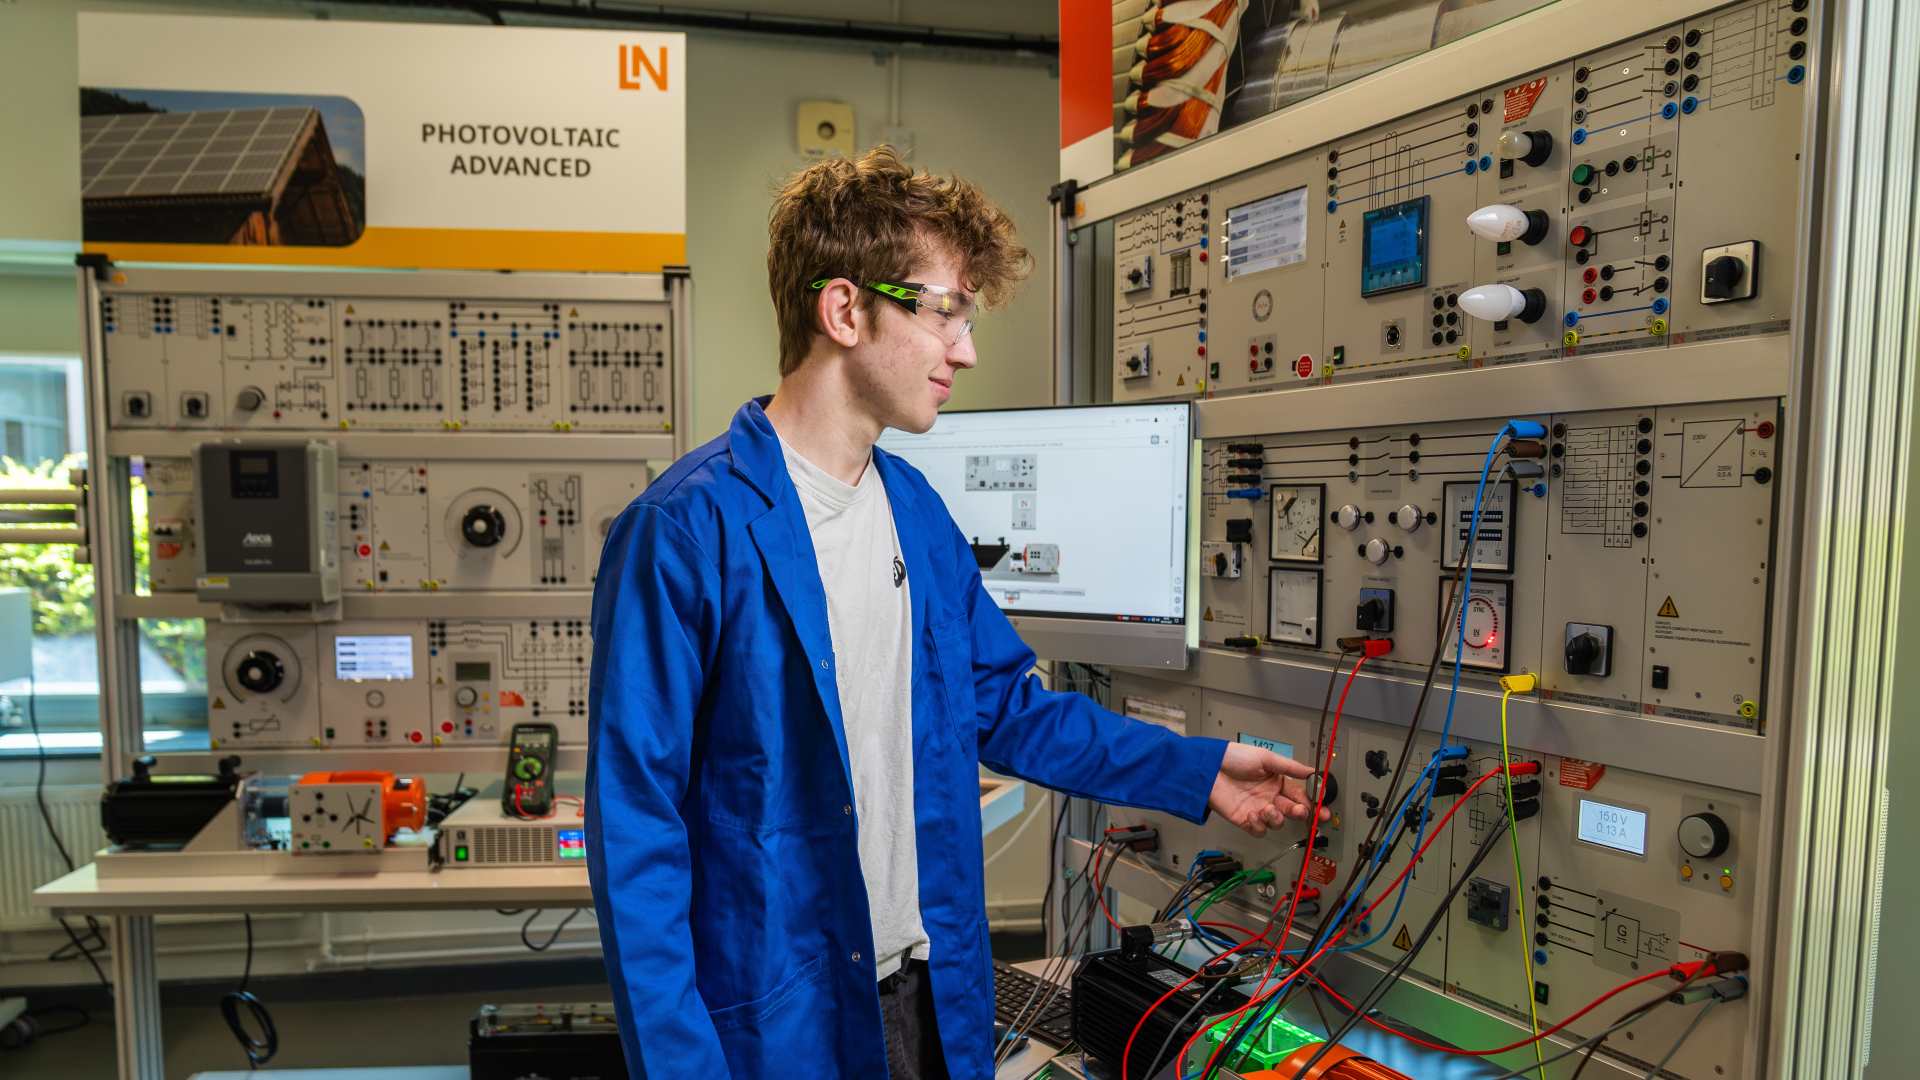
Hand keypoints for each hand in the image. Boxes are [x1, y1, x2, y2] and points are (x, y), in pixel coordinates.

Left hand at [1208, 743, 1328, 836]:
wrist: (1208, 768)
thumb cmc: (1234, 758)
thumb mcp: (1266, 758)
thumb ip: (1290, 767)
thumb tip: (1313, 772)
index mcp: (1278, 781)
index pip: (1301, 794)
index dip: (1313, 801)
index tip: (1322, 807)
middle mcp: (1270, 796)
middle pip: (1293, 811)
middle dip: (1302, 813)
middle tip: (1302, 811)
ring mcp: (1258, 809)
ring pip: (1278, 823)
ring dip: (1277, 818)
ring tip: (1268, 808)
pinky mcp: (1245, 820)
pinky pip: (1259, 830)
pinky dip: (1259, 825)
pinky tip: (1253, 814)